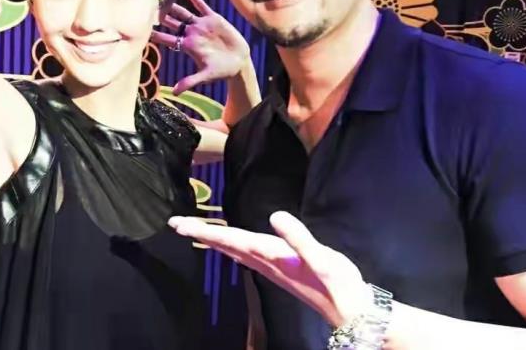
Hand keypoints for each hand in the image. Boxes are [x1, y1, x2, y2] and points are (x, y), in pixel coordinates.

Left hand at [151, 0, 250, 94]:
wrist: (239, 62)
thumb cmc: (221, 71)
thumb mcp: (205, 76)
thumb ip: (190, 82)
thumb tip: (175, 93)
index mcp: (187, 46)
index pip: (167, 39)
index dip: (156, 34)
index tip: (143, 29)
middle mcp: (192, 34)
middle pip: (172, 23)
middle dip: (160, 17)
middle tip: (147, 9)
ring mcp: (201, 25)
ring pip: (183, 13)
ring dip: (173, 6)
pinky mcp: (213, 19)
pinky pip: (200, 5)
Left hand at [168, 211, 368, 326]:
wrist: (350, 309)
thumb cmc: (338, 283)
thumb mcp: (322, 259)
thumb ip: (299, 238)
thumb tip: (276, 217)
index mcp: (271, 256)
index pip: (231, 240)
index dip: (205, 231)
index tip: (181, 226)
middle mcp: (265, 262)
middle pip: (225, 246)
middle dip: (200, 235)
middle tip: (175, 224)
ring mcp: (271, 267)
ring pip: (233, 251)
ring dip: (212, 240)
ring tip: (194, 231)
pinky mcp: (279, 268)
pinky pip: (245, 254)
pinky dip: (230, 245)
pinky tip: (228, 244)